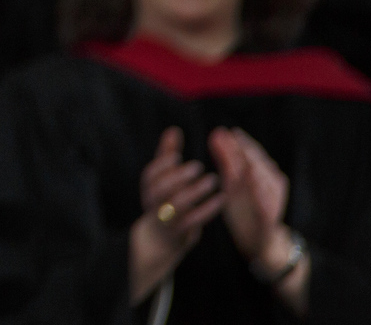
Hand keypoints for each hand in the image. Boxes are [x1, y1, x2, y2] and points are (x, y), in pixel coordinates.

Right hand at [128, 127, 222, 302]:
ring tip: (214, 180)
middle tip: (197, 166)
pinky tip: (221, 198)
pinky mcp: (181, 232)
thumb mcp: (161, 179)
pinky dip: (208, 208)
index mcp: (149, 188)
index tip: (176, 156)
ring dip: (196, 191)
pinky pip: (194, 220)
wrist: (160, 240)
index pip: (150, 174)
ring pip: (178, 204)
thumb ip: (166, 155)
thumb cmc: (163, 202)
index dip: (162, 165)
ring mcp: (167, 218)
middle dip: (178, 177)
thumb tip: (173, 130)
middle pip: (160, 189)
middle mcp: (154, 203)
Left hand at [210, 128, 289, 260]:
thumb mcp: (232, 183)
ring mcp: (273, 201)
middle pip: (259, 164)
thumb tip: (217, 134)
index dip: (239, 142)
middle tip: (230, 137)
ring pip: (267, 181)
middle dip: (245, 150)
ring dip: (255, 167)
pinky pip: (267, 205)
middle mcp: (270, 185)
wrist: (258, 240)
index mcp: (261, 175)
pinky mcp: (270, 218)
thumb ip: (227, 161)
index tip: (225, 131)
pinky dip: (262, 195)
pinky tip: (253, 185)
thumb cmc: (244, 208)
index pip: (251, 154)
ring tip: (242, 155)